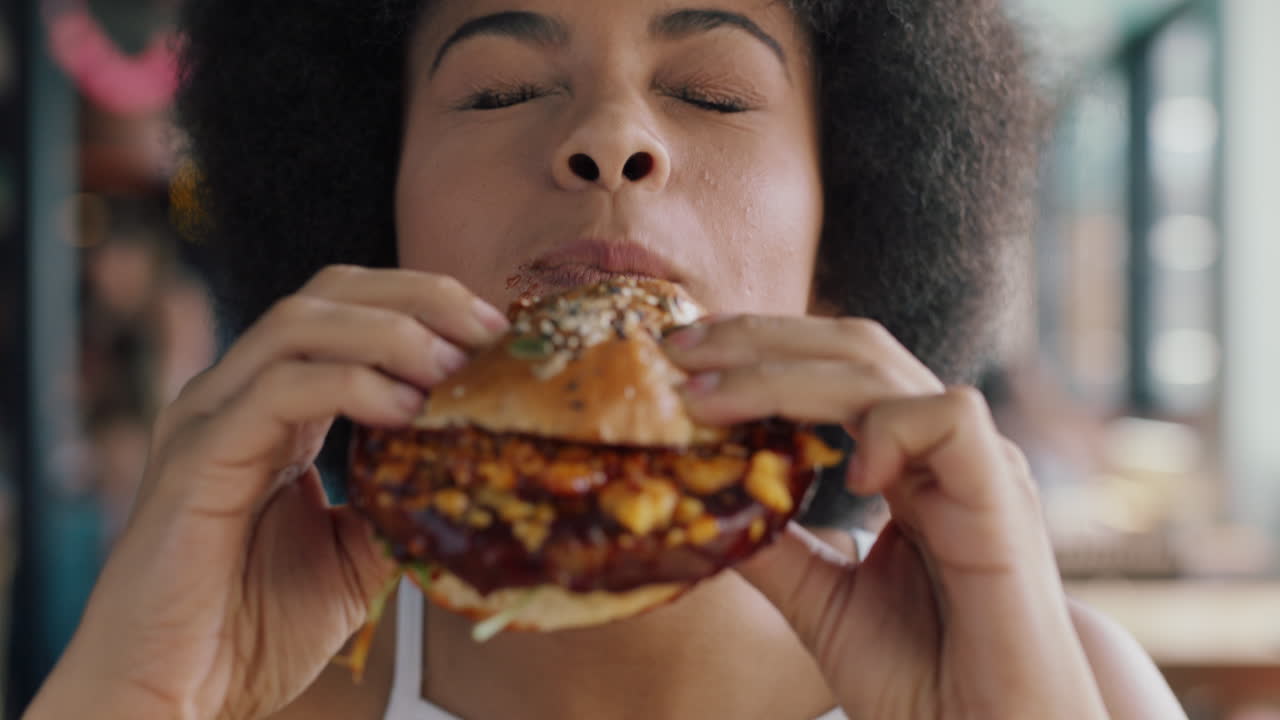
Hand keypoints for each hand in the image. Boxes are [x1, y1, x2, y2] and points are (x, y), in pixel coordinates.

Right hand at [26, 267, 508, 719]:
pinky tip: (404, 409)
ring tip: (452, 367)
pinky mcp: (198, 457)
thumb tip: (472, 471)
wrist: (180, 696)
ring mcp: (211, 419)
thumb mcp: (358, 557)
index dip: (424, 307)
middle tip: (486, 332)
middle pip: (327, 293)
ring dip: (390, 332)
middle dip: (417, 297)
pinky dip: (350, 384)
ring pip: (298, 324)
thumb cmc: (253, 631)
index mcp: (273, 408)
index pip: (348, 312)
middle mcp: (236, 397)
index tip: (495, 334)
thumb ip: (401, 503)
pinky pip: (277, 390)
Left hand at [663, 315, 1108, 719]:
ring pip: (881, 370)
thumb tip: (695, 500)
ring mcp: (973, 468)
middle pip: (850, 350)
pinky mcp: (1001, 498)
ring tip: (709, 400)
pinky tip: (847, 471)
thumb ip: (771, 545)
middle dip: (757, 339)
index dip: (758, 354)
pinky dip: (886, 427)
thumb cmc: (923, 682)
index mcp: (903, 466)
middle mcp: (939, 453)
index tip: (680, 361)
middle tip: (677, 350)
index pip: (831, 372)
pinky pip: (949, 418)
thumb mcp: (819, 600)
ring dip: (784, 373)